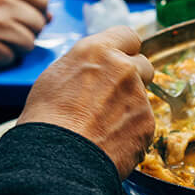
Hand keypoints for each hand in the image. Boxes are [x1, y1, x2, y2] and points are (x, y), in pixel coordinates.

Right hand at [0, 0, 50, 69]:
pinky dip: (2, 58)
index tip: (29, 18)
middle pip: (38, 23)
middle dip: (30, 32)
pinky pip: (11, 57)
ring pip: (29, 43)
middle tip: (12, 33)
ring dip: (18, 47)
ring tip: (1, 42)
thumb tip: (49, 16)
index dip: (39, 12)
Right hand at [17, 26, 155, 177]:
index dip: (125, 50)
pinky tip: (110, 141)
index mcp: (98, 51)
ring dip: (130, 108)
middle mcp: (124, 68)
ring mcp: (139, 95)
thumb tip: (94, 69)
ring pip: (143, 97)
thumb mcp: (56, 76)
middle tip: (111, 97)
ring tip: (102, 126)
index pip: (128, 35)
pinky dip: (132, 132)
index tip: (121, 60)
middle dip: (133, 78)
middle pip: (143, 65)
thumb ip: (85, 66)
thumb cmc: (46, 119)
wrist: (57, 158)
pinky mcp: (148, 122)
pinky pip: (144, 123)